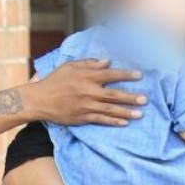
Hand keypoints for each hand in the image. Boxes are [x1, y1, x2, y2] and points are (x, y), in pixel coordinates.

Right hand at [27, 59, 146, 125]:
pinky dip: (113, 121)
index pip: (110, 75)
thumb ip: (89, 64)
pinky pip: (101, 120)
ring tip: (140, 114)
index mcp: (86, 77)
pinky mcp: (82, 117)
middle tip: (145, 99)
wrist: (39, 100)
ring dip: (126, 112)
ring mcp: (85, 106)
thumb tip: (107, 62)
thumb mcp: (70, 66)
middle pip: (114, 94)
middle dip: (131, 97)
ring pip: (110, 109)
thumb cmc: (55, 80)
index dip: (126, 75)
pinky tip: (124, 122)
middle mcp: (88, 91)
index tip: (139, 76)